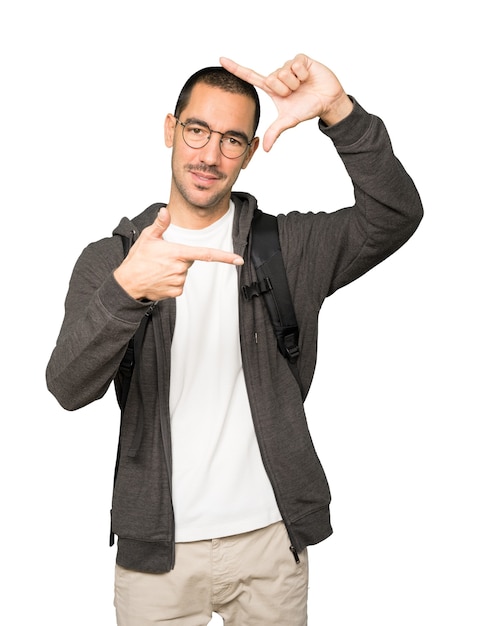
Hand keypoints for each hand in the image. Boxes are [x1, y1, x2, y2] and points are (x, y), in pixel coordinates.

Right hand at [114, 207, 243, 300]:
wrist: (127, 284)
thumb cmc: (137, 260)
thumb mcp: (147, 237)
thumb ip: (160, 224)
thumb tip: (165, 210)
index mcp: (177, 252)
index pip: (206, 254)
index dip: (225, 257)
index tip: (238, 260)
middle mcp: (180, 268)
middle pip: (189, 260)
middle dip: (180, 258)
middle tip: (162, 258)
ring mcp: (179, 281)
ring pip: (184, 272)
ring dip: (175, 270)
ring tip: (158, 269)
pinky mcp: (175, 291)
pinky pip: (179, 284)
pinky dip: (171, 281)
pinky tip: (160, 279)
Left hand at [220, 54, 352, 150]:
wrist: (327, 102)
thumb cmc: (307, 108)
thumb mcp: (289, 121)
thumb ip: (275, 132)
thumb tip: (266, 149)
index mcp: (271, 88)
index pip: (250, 76)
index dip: (236, 68)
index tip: (221, 60)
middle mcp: (278, 75)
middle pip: (271, 79)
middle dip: (284, 90)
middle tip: (294, 93)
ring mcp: (289, 66)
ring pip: (283, 72)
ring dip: (294, 83)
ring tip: (302, 86)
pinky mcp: (301, 59)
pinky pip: (295, 65)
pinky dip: (302, 74)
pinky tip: (308, 78)